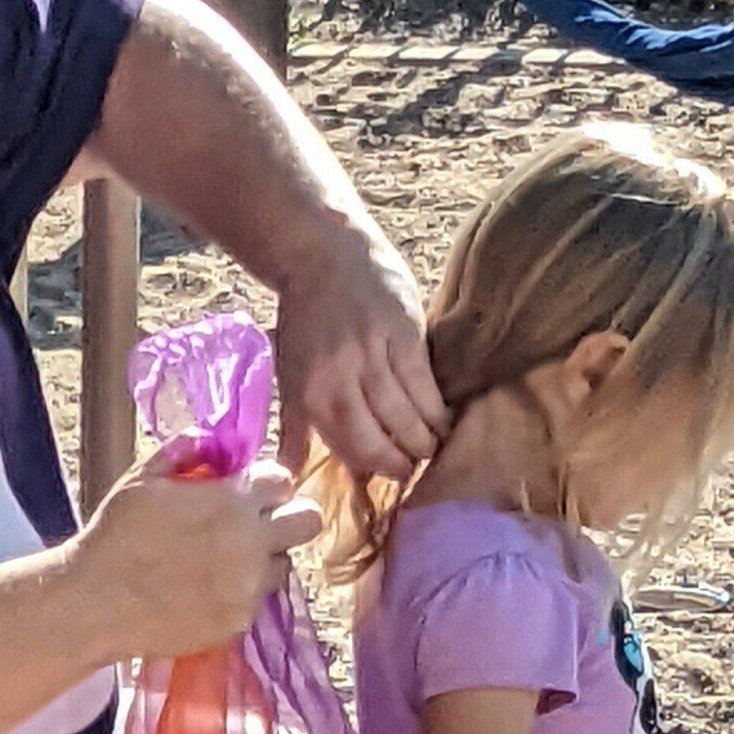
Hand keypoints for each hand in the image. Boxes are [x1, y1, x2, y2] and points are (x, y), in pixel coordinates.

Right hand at [70, 450, 319, 660]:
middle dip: (288, 517)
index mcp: (232, 501)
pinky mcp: (238, 621)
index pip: (282, 480)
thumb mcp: (142, 479)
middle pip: (308, 521)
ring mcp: (248, 586)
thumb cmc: (114, 535)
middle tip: (258, 525)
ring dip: (263, 558)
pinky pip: (255, 601)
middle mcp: (251, 543)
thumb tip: (210, 441)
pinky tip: (204, 591)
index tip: (245, 493)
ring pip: (283, 565)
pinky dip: (238, 593)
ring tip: (225, 562)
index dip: (264, 484)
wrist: (95, 603)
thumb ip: (184, 451)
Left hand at [272, 220, 448, 482]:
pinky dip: (436, 406)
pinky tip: (444, 419)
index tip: (392, 478)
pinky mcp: (404, 332)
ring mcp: (375, 354)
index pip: (352, 447)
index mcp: (312, 393)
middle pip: (383, 436)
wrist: (321, 256)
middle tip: (416, 469)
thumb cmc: (303, 322)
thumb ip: (294, 428)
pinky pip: (426, 382)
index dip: (377, 467)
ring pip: (408, 413)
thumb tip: (289, 477)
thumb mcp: (289, 376)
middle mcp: (343, 377)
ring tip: (434, 449)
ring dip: (426, 438)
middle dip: (404, 461)